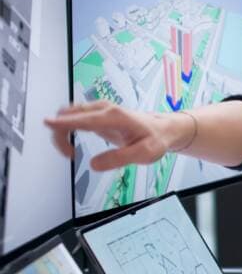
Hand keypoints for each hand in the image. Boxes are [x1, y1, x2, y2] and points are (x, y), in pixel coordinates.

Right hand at [44, 101, 177, 169]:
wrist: (163, 129)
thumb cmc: (155, 139)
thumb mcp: (144, 154)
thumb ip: (119, 159)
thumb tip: (93, 164)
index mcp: (114, 116)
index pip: (83, 118)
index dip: (64, 122)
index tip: (47, 124)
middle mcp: (103, 109)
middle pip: (69, 114)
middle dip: (60, 133)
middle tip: (68, 155)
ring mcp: (99, 110)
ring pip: (68, 115)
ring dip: (61, 132)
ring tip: (70, 152)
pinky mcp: (96, 115)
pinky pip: (72, 118)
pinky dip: (65, 129)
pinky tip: (71, 145)